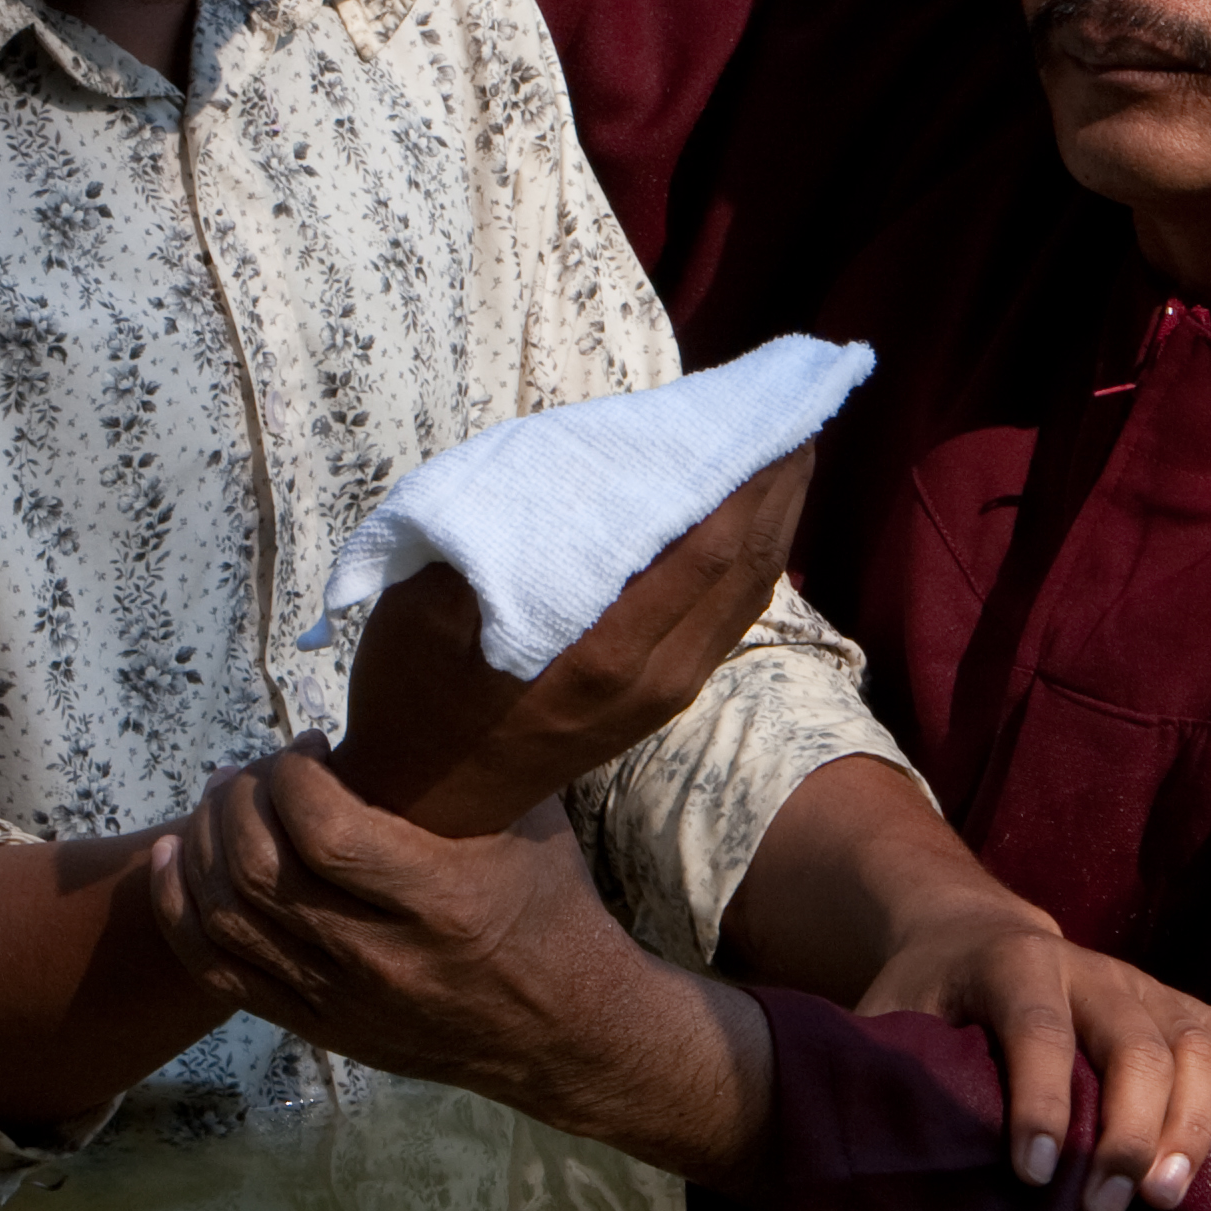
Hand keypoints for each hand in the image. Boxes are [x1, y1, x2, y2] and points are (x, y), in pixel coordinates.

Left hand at [148, 753, 776, 1182]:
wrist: (566, 1029)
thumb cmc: (550, 903)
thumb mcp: (528, 819)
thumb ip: (466, 761)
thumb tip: (415, 673)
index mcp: (440, 900)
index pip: (321, 828)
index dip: (291, 772)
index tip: (311, 746)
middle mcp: (381, 958)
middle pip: (258, 869)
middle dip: (239, 798)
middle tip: (258, 768)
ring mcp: (342, 1001)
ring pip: (224, 918)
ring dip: (207, 842)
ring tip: (226, 801)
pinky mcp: (318, 1028)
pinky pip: (217, 971)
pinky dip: (182, 908)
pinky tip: (181, 858)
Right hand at [328, 440, 816, 834]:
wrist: (427, 807)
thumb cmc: (414, 695)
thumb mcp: (421, 617)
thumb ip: (487, 551)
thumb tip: (556, 479)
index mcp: (604, 655)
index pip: (708, 551)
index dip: (751, 477)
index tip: (769, 408)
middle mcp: (656, 678)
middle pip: (746, 566)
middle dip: (778, 482)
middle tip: (796, 403)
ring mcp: (666, 693)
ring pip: (748, 592)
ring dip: (774, 515)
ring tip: (787, 441)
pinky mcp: (664, 696)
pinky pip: (729, 615)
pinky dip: (750, 556)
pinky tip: (752, 511)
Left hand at [856, 888, 1210, 1210]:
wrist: (970, 931)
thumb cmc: (929, 994)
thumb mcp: (892, 1016)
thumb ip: (892, 1068)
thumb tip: (878, 1143)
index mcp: (1011, 965)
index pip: (1036, 1029)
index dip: (1038, 1101)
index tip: (1032, 1172)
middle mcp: (1090, 969)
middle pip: (1131, 1043)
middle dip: (1128, 1131)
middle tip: (1112, 1210)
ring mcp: (1146, 987)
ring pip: (1193, 1043)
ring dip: (1189, 1124)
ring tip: (1168, 1195)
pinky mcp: (1184, 1008)